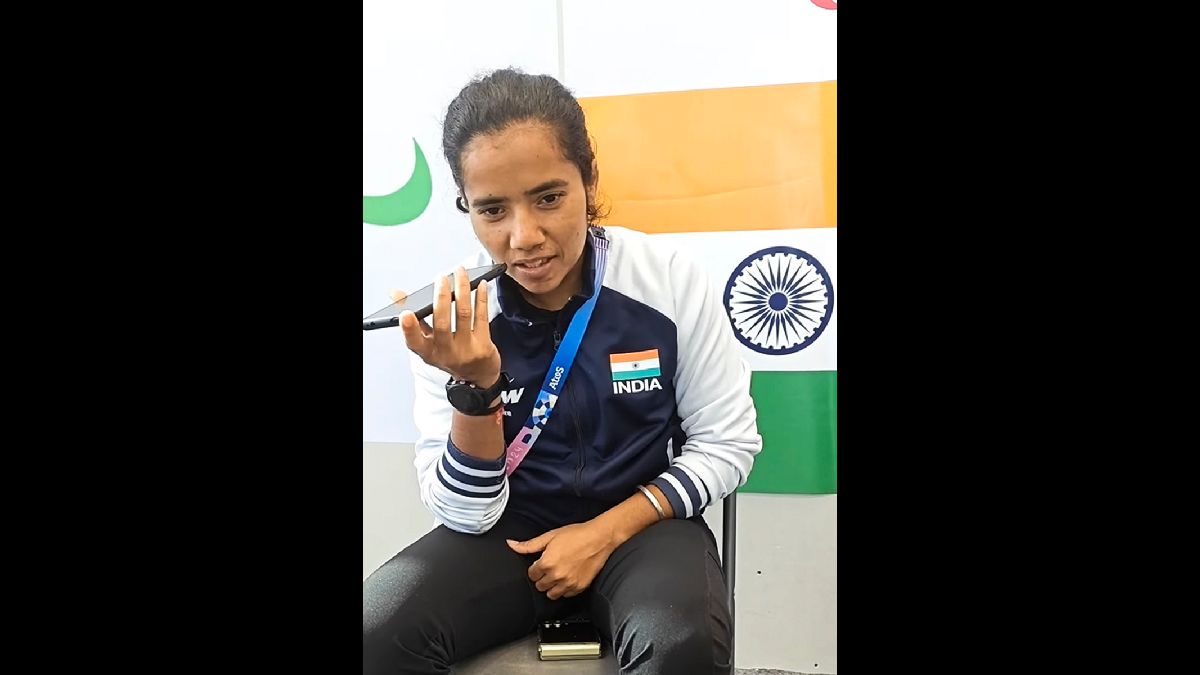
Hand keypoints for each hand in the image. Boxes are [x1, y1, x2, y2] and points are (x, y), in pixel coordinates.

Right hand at [399, 267, 500, 384]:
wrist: (477, 377)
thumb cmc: (450, 355)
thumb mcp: (429, 342)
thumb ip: (415, 319)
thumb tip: (397, 294)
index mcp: (428, 353)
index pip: (415, 342)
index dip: (408, 329)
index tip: (406, 314)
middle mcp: (446, 353)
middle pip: (442, 323)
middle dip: (441, 297)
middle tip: (441, 278)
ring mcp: (466, 350)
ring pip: (464, 314)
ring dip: (462, 290)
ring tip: (460, 272)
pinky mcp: (484, 345)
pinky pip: (482, 316)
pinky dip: (480, 298)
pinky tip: (480, 285)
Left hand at [507, 522, 615, 599]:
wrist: (599, 538)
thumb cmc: (577, 535)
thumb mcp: (550, 536)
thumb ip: (529, 545)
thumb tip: (512, 545)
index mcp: (547, 563)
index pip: (531, 574)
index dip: (535, 567)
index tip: (541, 562)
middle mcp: (557, 576)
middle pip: (540, 586)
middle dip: (542, 577)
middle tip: (550, 567)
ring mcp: (569, 583)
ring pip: (551, 594)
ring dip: (551, 586)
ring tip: (557, 574)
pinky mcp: (579, 587)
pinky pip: (566, 595)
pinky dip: (564, 589)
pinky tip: (567, 577)